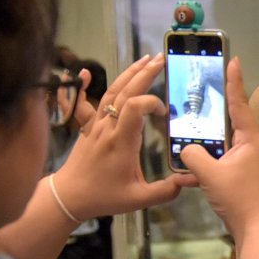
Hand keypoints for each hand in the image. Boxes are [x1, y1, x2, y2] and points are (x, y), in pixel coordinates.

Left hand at [53, 54, 193, 218]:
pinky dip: (84, 85)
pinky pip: (85, 102)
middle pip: (125, 92)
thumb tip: (189, 180)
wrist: (69, 197)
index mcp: (121, 141)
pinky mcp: (87, 126)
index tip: (164, 114)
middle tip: (161, 59)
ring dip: (128, 74)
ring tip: (144, 59)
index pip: (136, 107)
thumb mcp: (138, 200)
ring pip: (111, 92)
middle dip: (144, 73)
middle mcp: (107, 127)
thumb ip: (165, 191)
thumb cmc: (104, 197)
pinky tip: (84, 72)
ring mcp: (95, 124)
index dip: (153, 103)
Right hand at [180, 58, 258, 242]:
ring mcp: (247, 162)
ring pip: (223, 143)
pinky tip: (188, 170)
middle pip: (231, 121)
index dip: (234, 82)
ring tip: (189, 128)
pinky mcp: (240, 176)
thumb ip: (193, 155)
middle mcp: (252, 147)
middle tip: (204, 89)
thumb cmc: (238, 198)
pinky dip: (206, 163)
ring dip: (206, 140)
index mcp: (250, 140)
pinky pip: (220, 161)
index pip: (240, 104)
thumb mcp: (210, 174)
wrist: (255, 229)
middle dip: (216, 108)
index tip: (234, 61)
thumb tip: (186, 149)